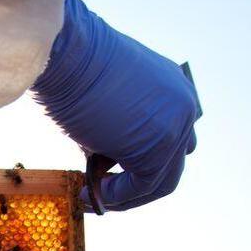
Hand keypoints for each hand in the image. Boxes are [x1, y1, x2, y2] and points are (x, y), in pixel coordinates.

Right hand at [32, 0, 200, 211]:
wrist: (68, 52)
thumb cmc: (75, 67)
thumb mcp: (107, 99)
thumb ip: (118, 128)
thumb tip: (105, 161)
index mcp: (174, 88)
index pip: (171, 139)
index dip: (143, 162)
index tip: (112, 174)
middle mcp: (183, 106)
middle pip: (171, 164)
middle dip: (137, 186)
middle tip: (106, 194)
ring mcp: (174, 128)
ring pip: (161, 180)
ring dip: (128, 197)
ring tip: (95, 198)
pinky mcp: (157, 148)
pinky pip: (141, 186)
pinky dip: (118, 197)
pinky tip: (93, 194)